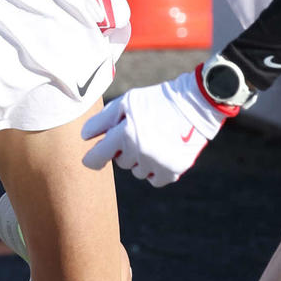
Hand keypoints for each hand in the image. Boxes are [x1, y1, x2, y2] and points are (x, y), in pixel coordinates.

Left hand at [82, 69, 232, 187]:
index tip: (90, 160)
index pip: (97, 157)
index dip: (92, 159)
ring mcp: (157, 162)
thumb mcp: (128, 102)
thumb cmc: (157, 101)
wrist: (195, 104)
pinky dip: (156, 170)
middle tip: (140, 133)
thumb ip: (103, 119)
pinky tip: (163, 153)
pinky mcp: (173, 170)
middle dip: (125, 150)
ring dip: (141, 161)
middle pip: (120, 163)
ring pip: (137, 172)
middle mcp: (140, 151)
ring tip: (155, 140)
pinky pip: (154, 180)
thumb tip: (85, 137)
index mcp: (125, 133)